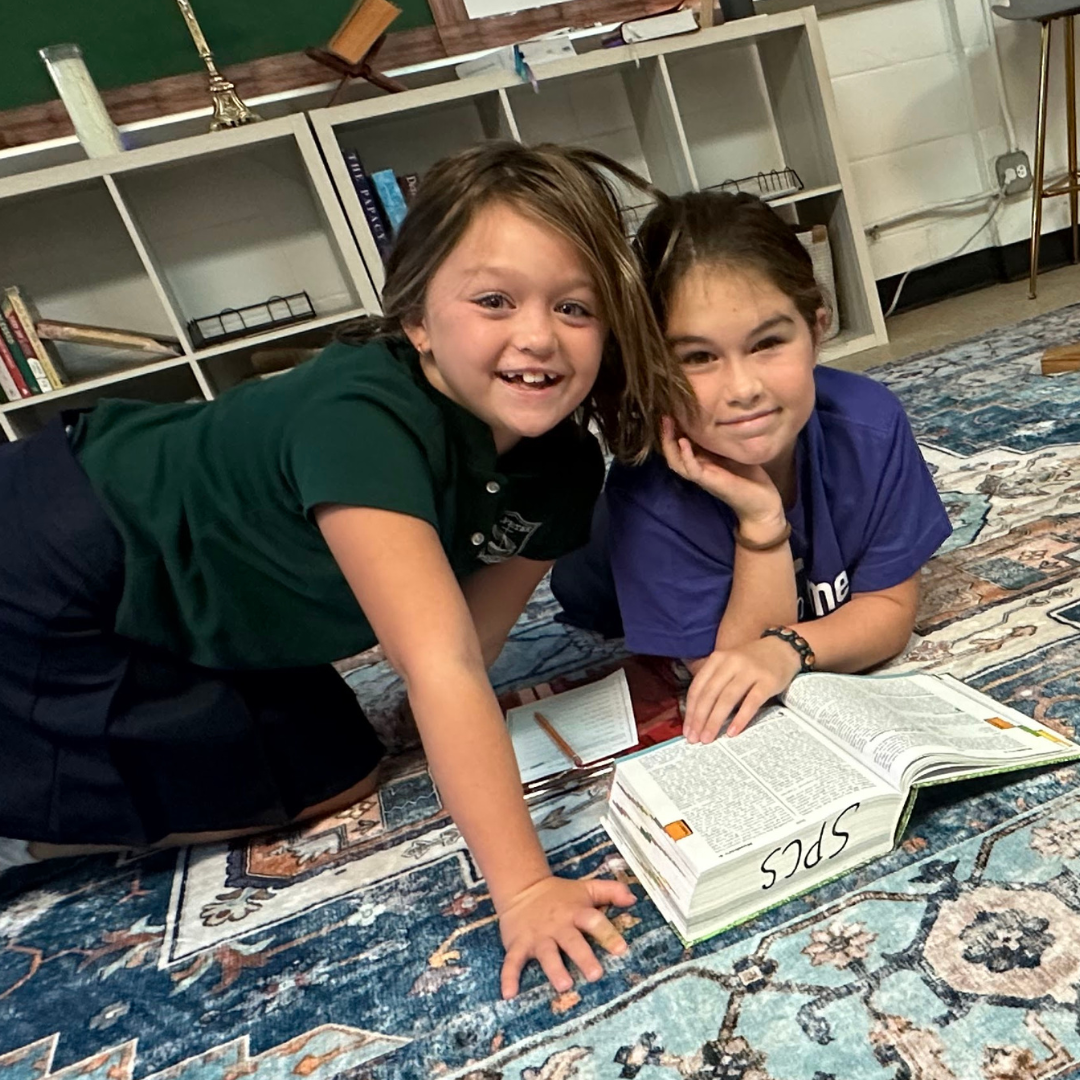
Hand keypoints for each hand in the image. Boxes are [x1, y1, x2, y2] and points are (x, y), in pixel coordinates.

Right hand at [497, 874, 634, 998]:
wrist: (523, 888)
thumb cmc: (561, 895)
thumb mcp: (587, 889)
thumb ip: (611, 891)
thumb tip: (633, 898)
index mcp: (576, 913)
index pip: (594, 921)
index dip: (607, 934)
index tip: (621, 949)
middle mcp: (558, 925)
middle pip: (572, 941)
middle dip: (583, 957)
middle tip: (595, 975)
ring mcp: (537, 936)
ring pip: (547, 954)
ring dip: (554, 969)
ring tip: (564, 985)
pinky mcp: (519, 944)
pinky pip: (512, 962)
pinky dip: (509, 977)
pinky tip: (509, 993)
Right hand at [661, 417, 783, 530]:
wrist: (762, 504)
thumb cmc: (751, 477)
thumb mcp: (735, 451)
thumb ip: (725, 439)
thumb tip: (724, 415)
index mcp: (703, 462)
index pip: (680, 445)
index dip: (673, 429)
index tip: (672, 409)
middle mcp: (699, 469)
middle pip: (672, 453)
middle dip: (665, 434)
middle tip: (664, 414)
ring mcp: (703, 477)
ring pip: (676, 462)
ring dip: (669, 443)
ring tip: (668, 424)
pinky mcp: (710, 482)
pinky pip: (692, 470)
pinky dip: (686, 456)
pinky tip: (683, 442)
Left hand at [684, 636, 802, 741]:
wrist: (783, 648)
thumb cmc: (751, 662)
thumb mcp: (728, 664)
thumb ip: (715, 682)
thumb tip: (699, 715)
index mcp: (718, 659)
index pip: (698, 687)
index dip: (690, 710)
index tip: (686, 730)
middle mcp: (731, 662)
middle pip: (710, 694)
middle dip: (699, 718)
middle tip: (694, 738)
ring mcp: (750, 671)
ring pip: (727, 699)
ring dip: (715, 721)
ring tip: (708, 738)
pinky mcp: (768, 681)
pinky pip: (751, 702)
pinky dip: (741, 718)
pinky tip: (733, 732)